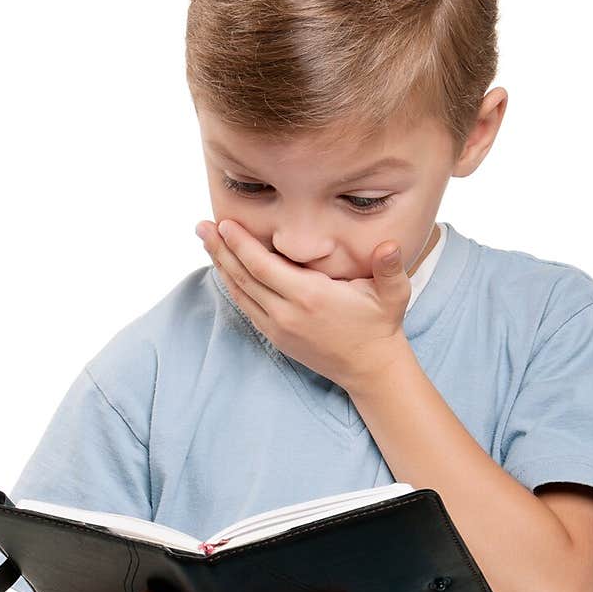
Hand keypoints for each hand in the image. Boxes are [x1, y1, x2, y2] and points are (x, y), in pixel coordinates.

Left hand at [197, 217, 411, 389]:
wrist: (370, 368)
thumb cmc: (380, 324)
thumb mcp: (392, 294)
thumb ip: (390, 268)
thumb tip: (390, 246)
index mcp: (310, 296)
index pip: (263, 266)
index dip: (240, 244)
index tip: (224, 223)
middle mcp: (288, 313)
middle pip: (243, 277)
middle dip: (219, 249)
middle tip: (200, 226)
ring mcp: (279, 328)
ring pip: (240, 293)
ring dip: (221, 266)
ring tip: (206, 242)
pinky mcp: (276, 337)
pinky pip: (247, 308)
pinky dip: (233, 286)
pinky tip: (225, 270)